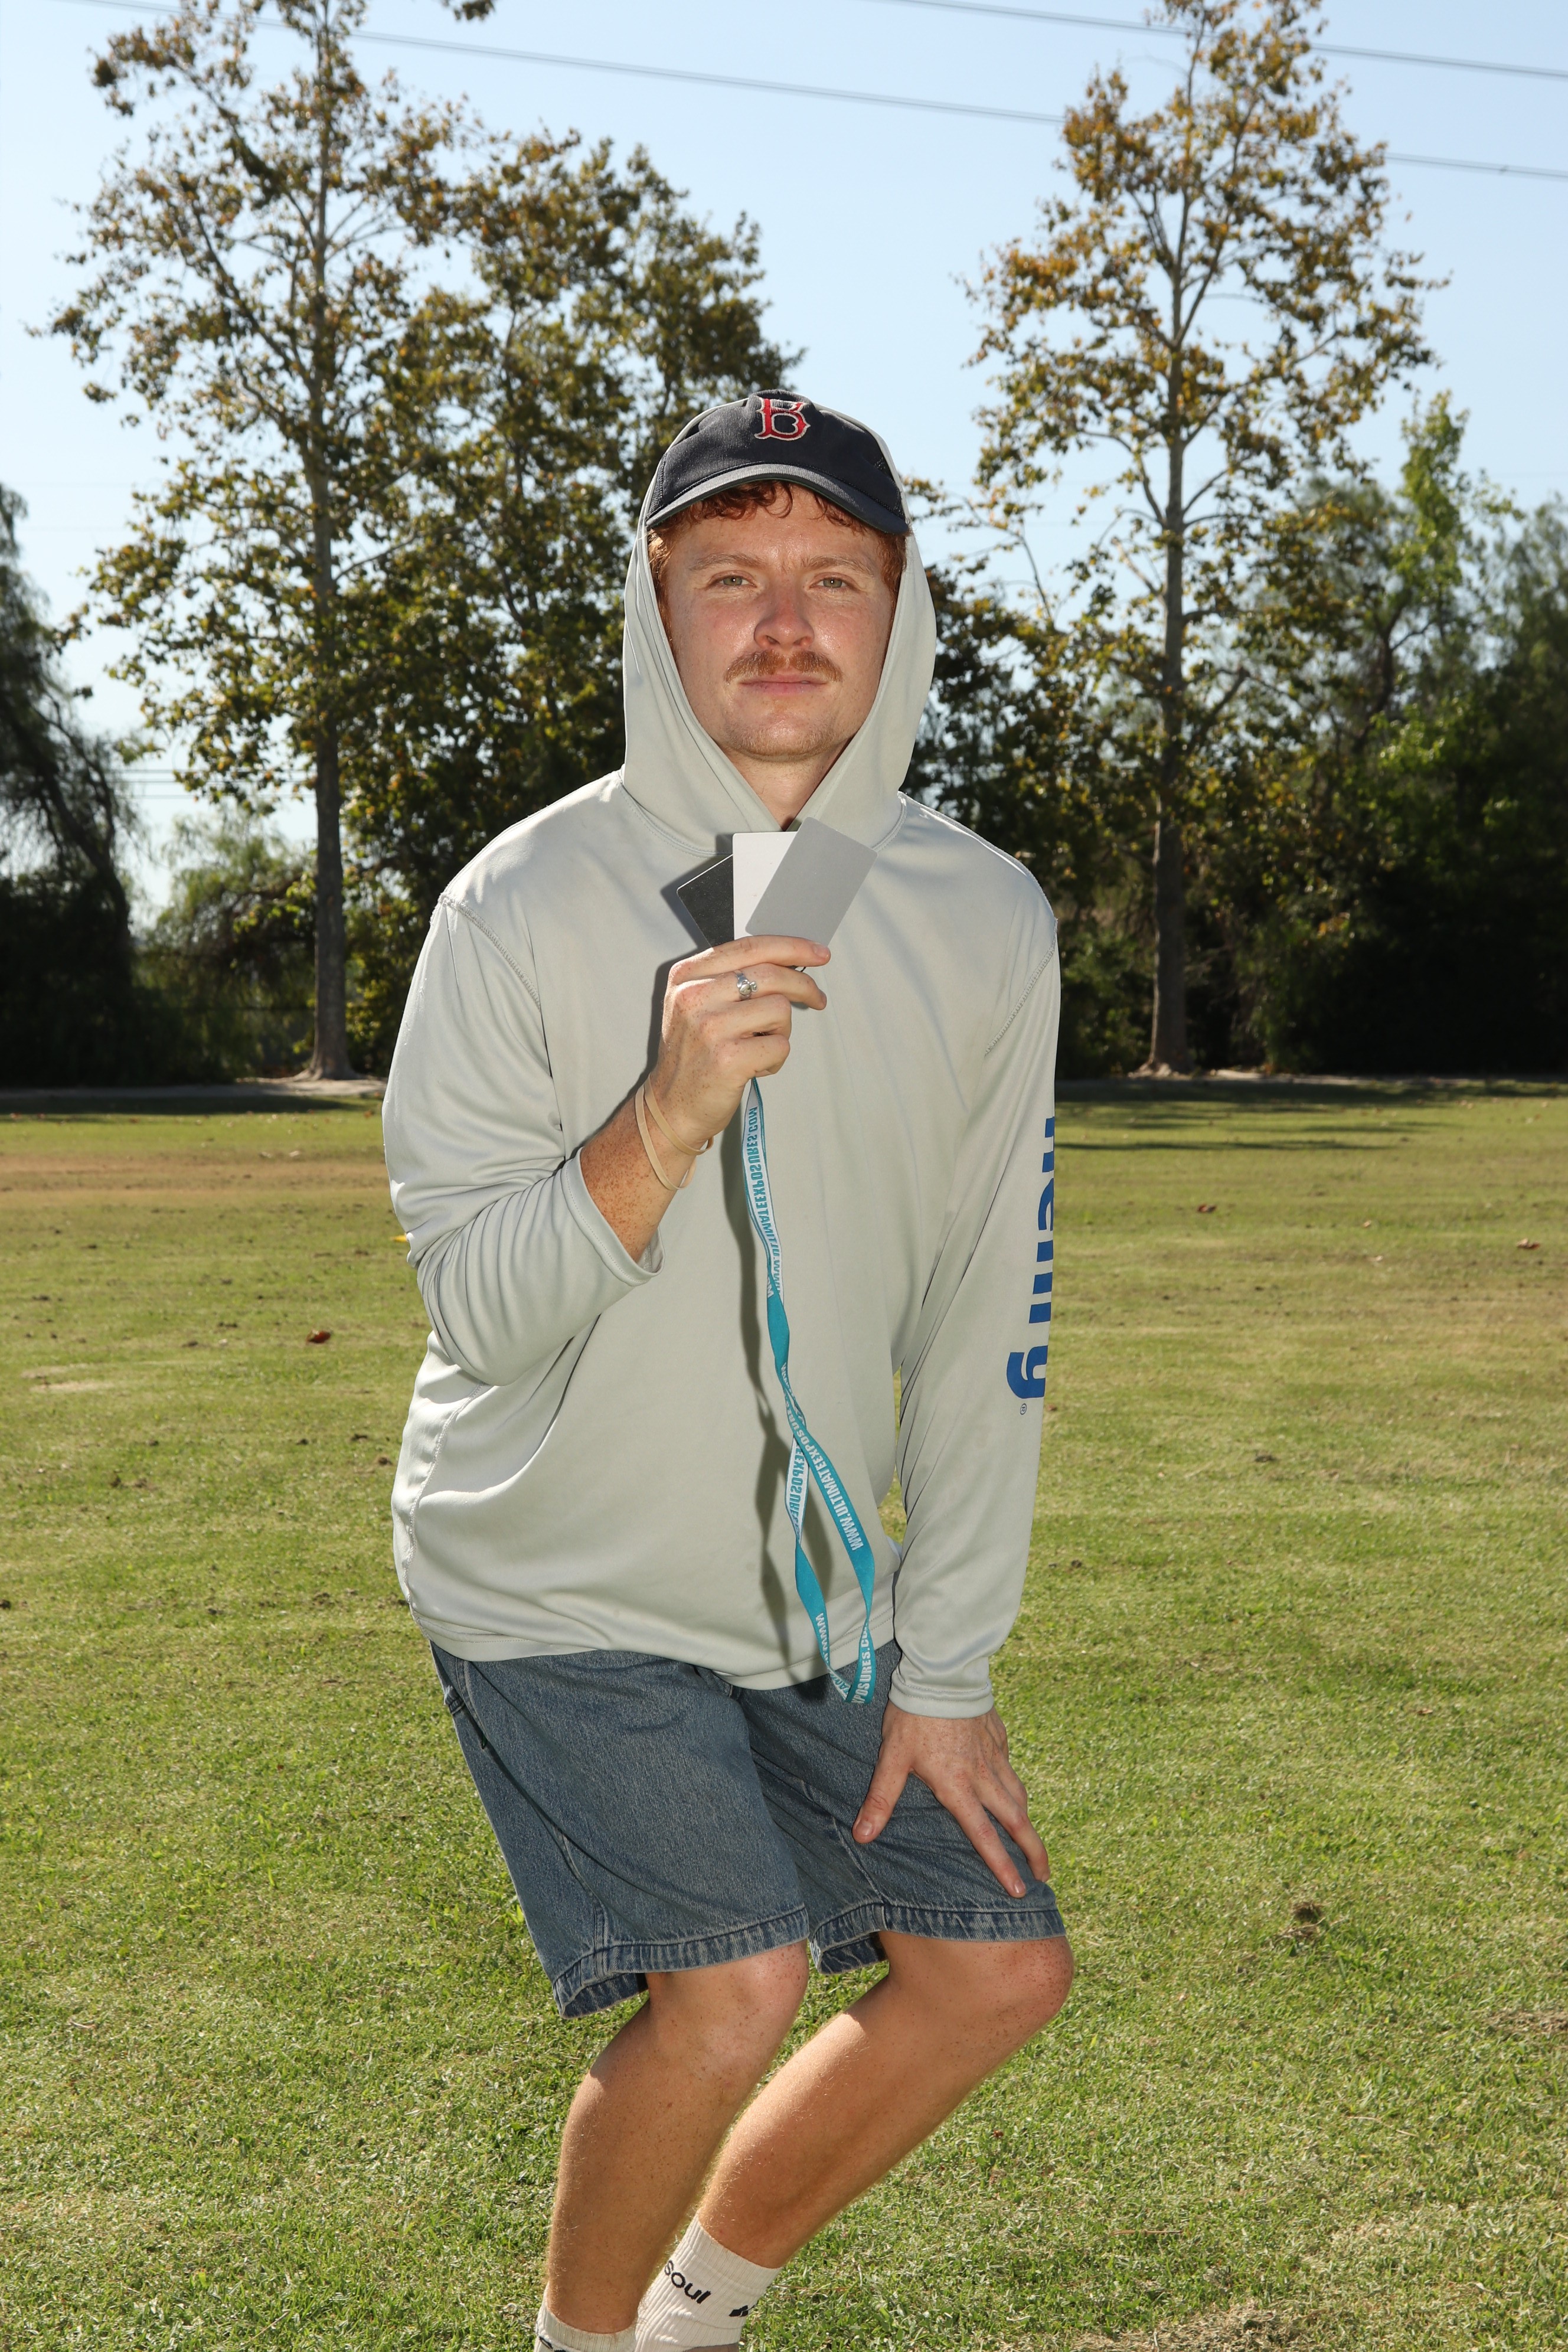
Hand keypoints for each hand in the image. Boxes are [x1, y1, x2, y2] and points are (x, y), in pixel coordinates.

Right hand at [646, 934, 829, 1152]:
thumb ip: (731, 979)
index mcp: (687, 976)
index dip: (791, 947)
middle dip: (803, 986)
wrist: (670, 1107)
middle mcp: (694, 997)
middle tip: (817, 999)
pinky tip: (756, 1067)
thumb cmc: (693, 1056)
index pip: (750, 946)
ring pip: (780, 1009)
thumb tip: (790, 962)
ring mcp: (710, 1028)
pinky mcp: (728, 1059)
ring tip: (759, 1047)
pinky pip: (780, 1046)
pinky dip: (776, 1059)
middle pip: (770, 974)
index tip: (818, 953)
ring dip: (781, 1031)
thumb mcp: (696, 1006)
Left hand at [852, 1703, 1049, 1899]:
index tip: (1018, 1890)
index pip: (984, 1835)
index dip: (1002, 1865)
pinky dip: (1017, 1788)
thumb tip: (863, 1836)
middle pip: (1016, 1821)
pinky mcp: (999, 1736)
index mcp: (958, 1786)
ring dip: (1028, 1822)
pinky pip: (1012, 1769)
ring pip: (1019, 1795)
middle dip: (1033, 1852)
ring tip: (1034, 1843)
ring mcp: (995, 1755)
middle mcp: (983, 1776)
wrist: (940, 1673)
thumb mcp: (892, 1758)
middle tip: (1044, 1876)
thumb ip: (881, 1798)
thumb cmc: (913, 1716)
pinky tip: (1014, 1792)